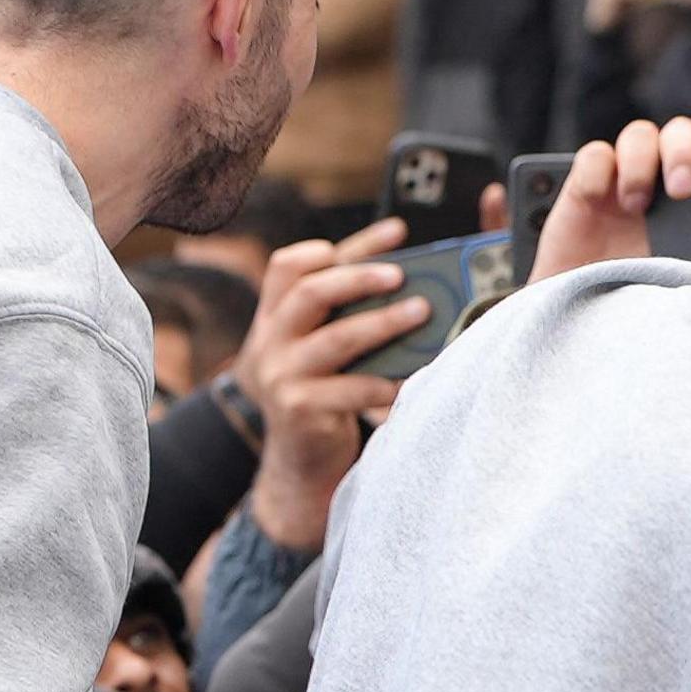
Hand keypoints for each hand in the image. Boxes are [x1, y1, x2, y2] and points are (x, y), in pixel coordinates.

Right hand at [232, 217, 428, 551]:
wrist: (300, 459)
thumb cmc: (324, 393)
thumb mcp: (318, 347)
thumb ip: (346, 313)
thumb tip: (414, 276)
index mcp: (273, 317)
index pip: (293, 264)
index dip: (347, 245)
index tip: (397, 232)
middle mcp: (268, 342)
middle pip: (310, 293)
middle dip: (360, 277)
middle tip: (403, 274)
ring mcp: (280, 376)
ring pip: (336, 339)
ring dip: (383, 323)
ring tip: (422, 313)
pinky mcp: (299, 409)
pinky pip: (352, 389)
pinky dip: (386, 382)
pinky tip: (411, 378)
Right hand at [528, 116, 690, 282]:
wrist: (586, 318)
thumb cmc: (642, 294)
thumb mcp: (687, 269)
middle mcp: (662, 177)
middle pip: (679, 133)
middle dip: (682, 153)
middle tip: (681, 191)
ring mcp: (622, 179)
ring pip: (639, 135)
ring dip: (641, 162)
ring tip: (635, 205)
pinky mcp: (584, 187)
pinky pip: (594, 155)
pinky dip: (598, 171)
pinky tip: (597, 199)